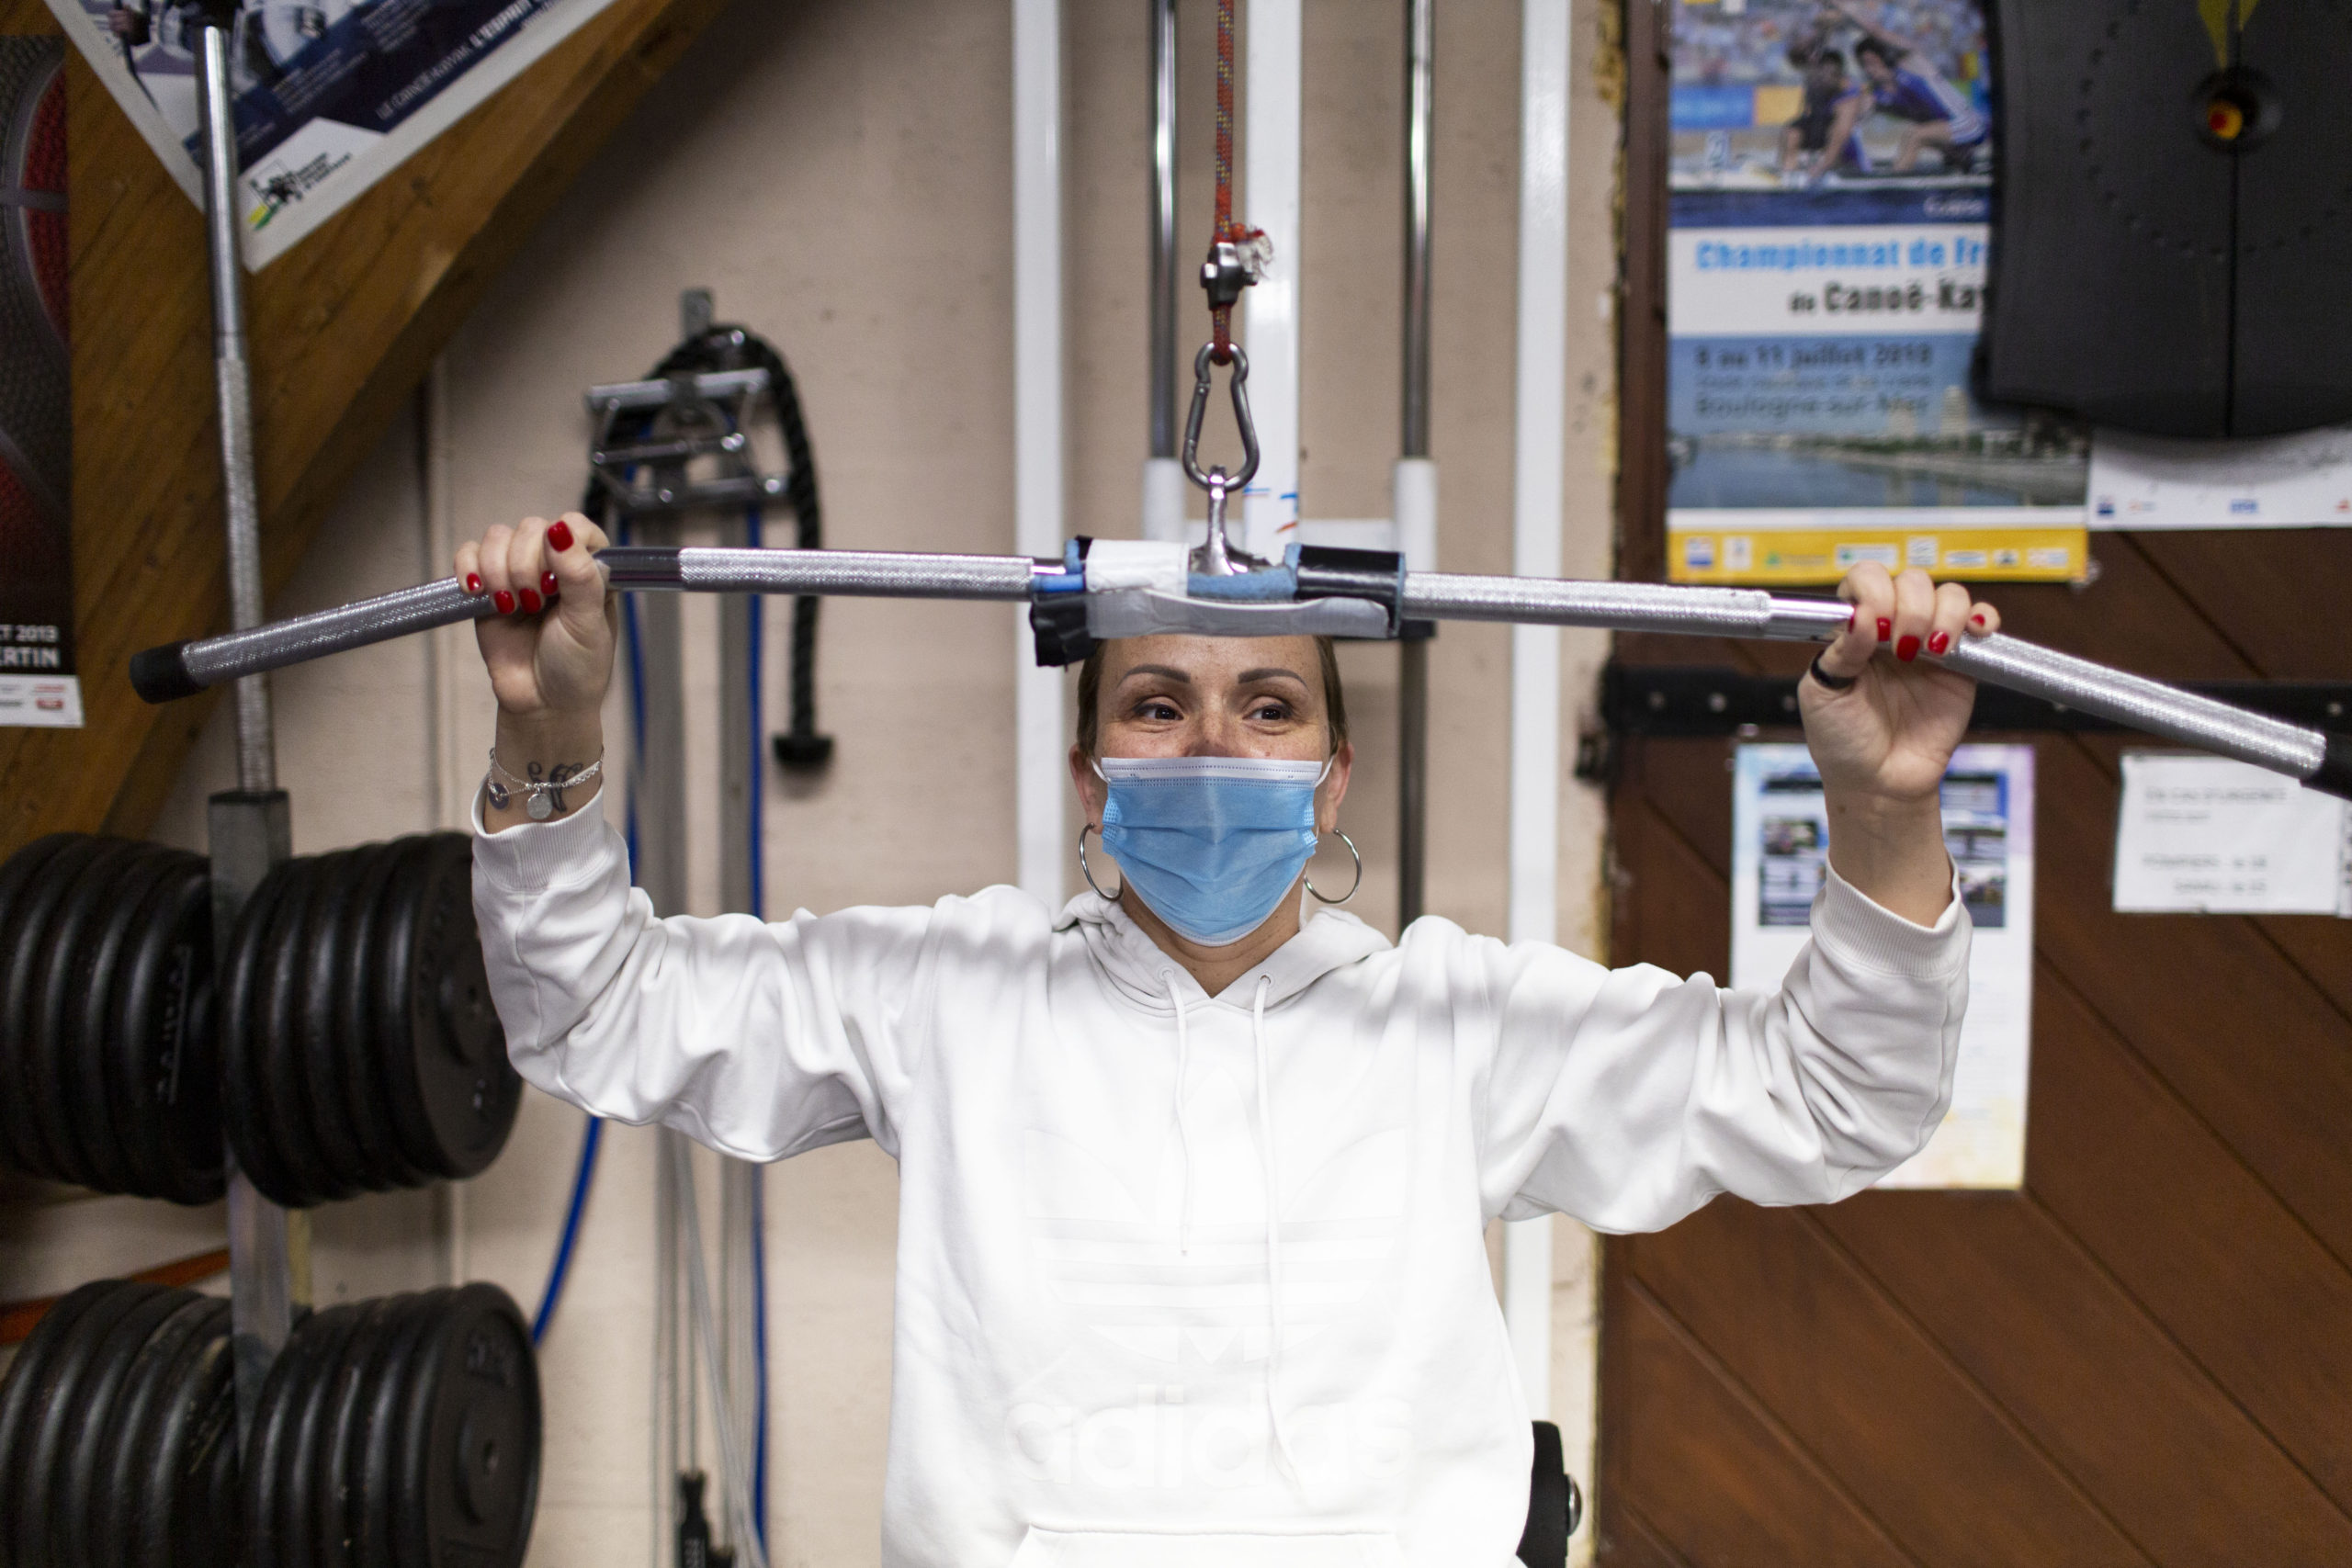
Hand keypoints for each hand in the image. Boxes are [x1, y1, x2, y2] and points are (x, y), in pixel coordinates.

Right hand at [455, 513, 616, 729]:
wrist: (543, 703)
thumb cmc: (577, 666)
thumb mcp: (588, 623)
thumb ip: (579, 575)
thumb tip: (559, 530)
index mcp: (590, 566)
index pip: (574, 524)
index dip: (560, 545)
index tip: (556, 583)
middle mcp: (554, 563)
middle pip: (531, 528)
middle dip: (527, 564)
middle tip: (535, 604)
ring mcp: (518, 571)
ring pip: (497, 537)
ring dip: (499, 569)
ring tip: (513, 606)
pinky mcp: (486, 586)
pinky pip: (468, 555)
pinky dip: (469, 569)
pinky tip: (479, 593)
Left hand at [1800, 564, 2001, 805]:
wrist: (1879, 783)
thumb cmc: (1842, 740)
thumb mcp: (1823, 696)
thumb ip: (1840, 653)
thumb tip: (1860, 616)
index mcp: (1853, 629)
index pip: (1865, 579)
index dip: (1873, 590)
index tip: (1873, 623)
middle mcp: (1891, 629)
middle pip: (1911, 580)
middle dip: (1909, 607)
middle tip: (1901, 649)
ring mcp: (1928, 642)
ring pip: (1948, 594)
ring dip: (1943, 613)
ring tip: (1928, 653)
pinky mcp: (1961, 664)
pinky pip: (1979, 623)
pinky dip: (1983, 617)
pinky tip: (1974, 632)